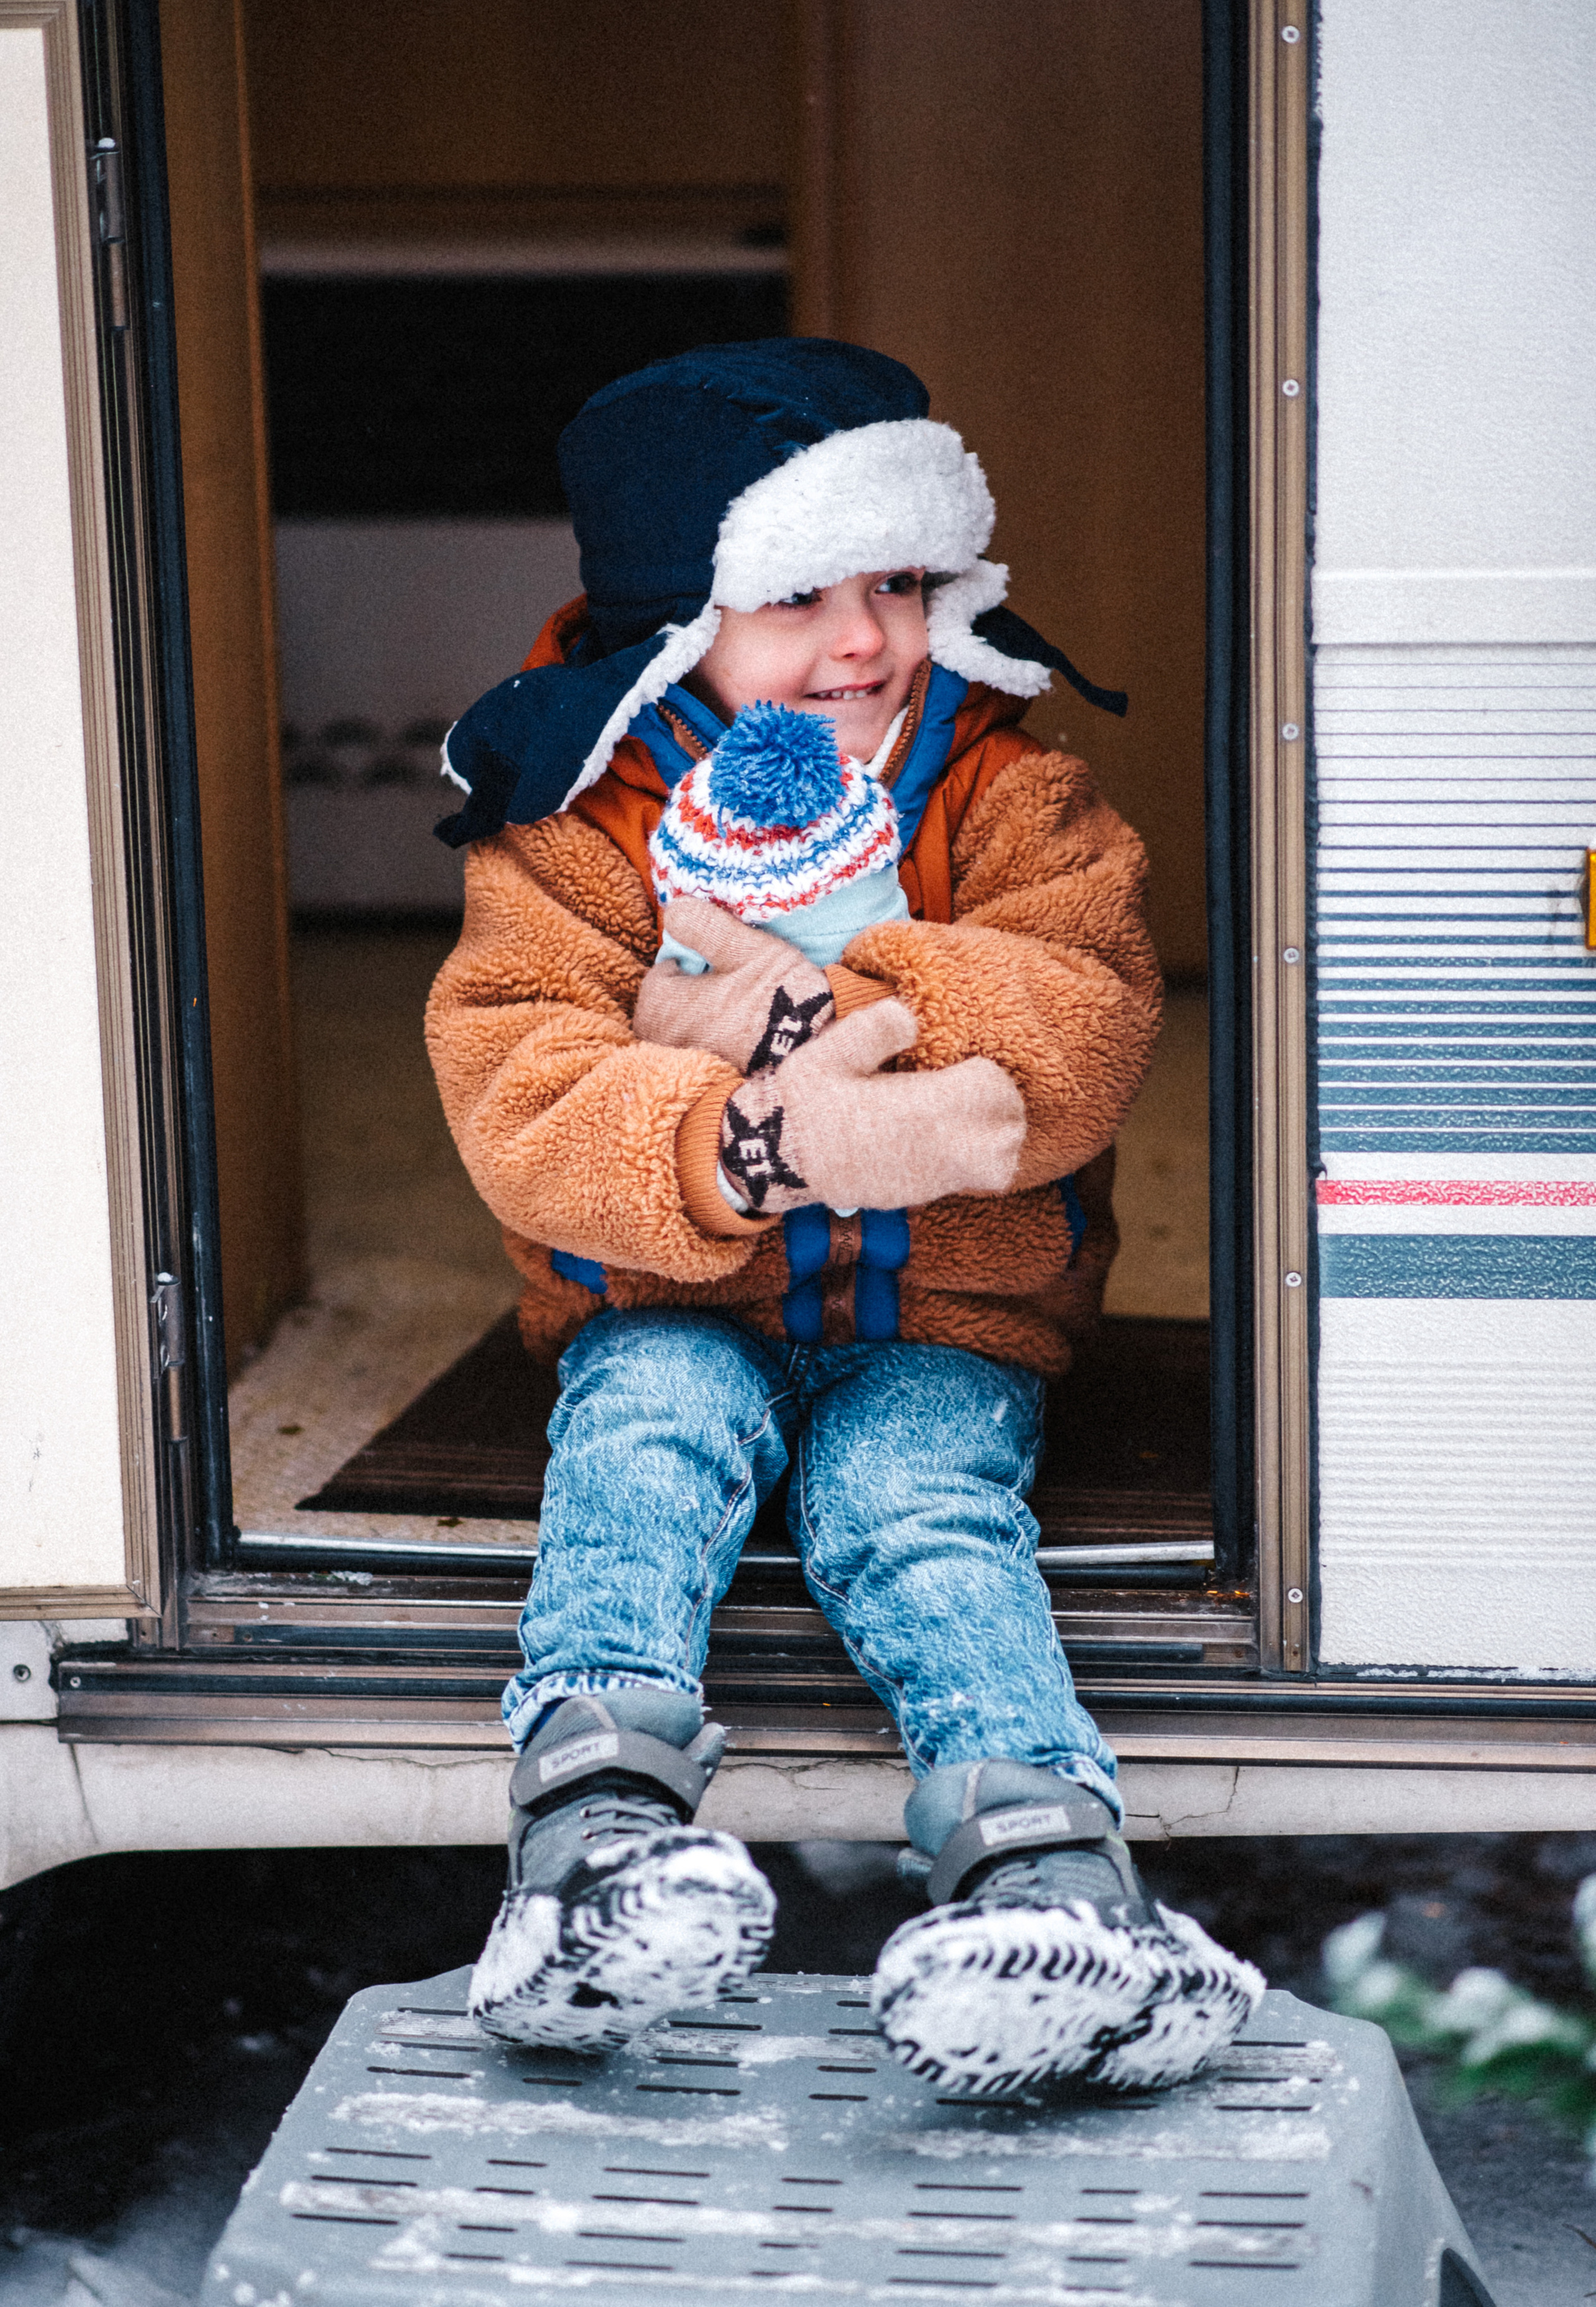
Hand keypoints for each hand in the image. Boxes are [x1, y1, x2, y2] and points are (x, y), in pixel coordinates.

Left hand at [633, 900, 835, 1074]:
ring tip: (739, 1012)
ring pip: (681, 1031)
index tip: (717, 963)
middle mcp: (662, 1039)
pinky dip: (715, 1044)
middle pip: (665, 1006)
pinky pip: (701, 1053)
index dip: (688, 963)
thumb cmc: (778, 997)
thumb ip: (706, 926)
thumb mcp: (747, 949)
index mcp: (661, 1005)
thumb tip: (674, 907)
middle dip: (688, 994)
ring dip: (701, 1020)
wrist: (814, 1055)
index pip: (659, 974)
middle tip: (728, 986)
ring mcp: (683, 1064)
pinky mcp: (707, 1081)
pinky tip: (744, 1039)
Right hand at [718, 1000, 1024, 1215]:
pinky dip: (980, 1159)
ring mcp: (933, 1175)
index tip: (964, 1062)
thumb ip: (874, 1029)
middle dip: (1002, 1104)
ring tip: (970, 1113)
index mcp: (921, 1106)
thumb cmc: (803, 1102)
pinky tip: (953, 1139)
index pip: (993, 1088)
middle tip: (976, 1085)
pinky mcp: (921, 1193)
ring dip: (997, 1134)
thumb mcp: (828, 1052)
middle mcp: (937, 1146)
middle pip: (1010, 1127)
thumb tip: (911, 1014)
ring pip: (1002, 1159)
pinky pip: (976, 1181)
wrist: (775, 1160)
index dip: (987, 1070)